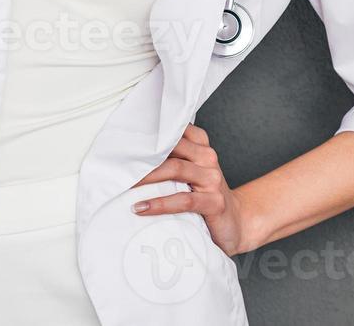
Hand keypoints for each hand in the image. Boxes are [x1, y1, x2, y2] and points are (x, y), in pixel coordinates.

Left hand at [131, 123, 254, 255]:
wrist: (236, 223)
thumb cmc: (204, 195)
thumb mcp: (189, 173)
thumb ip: (170, 159)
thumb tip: (129, 155)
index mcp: (200, 146)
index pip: (173, 131)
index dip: (148, 134)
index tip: (124, 140)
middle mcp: (208, 157)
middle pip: (170, 148)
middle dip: (142, 156)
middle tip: (118, 164)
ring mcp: (213, 179)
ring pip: (175, 169)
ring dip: (147, 177)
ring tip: (125, 185)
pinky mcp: (215, 202)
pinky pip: (183, 200)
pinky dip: (159, 204)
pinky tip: (141, 208)